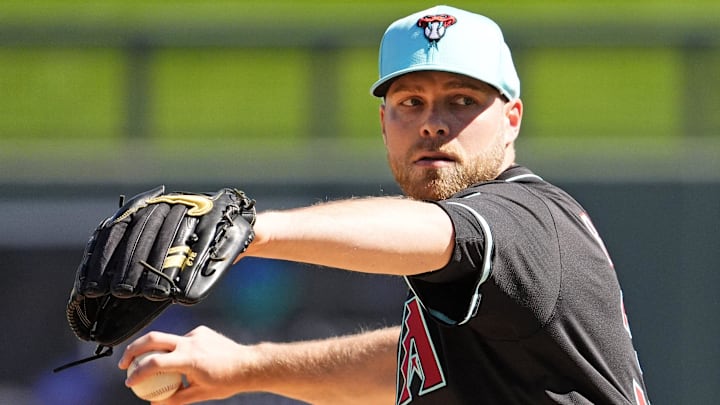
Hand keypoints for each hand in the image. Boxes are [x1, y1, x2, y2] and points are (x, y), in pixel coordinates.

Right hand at [119, 326, 260, 404]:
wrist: (248, 364)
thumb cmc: (228, 380)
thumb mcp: (199, 394)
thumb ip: (175, 399)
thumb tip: (155, 403)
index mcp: (190, 359)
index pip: (155, 363)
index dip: (137, 373)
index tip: (129, 381)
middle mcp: (191, 342)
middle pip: (152, 339)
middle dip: (133, 350)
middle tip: (124, 364)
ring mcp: (196, 334)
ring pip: (167, 339)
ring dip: (155, 351)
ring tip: (153, 367)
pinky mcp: (201, 331)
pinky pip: (181, 340)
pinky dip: (176, 350)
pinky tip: (184, 362)